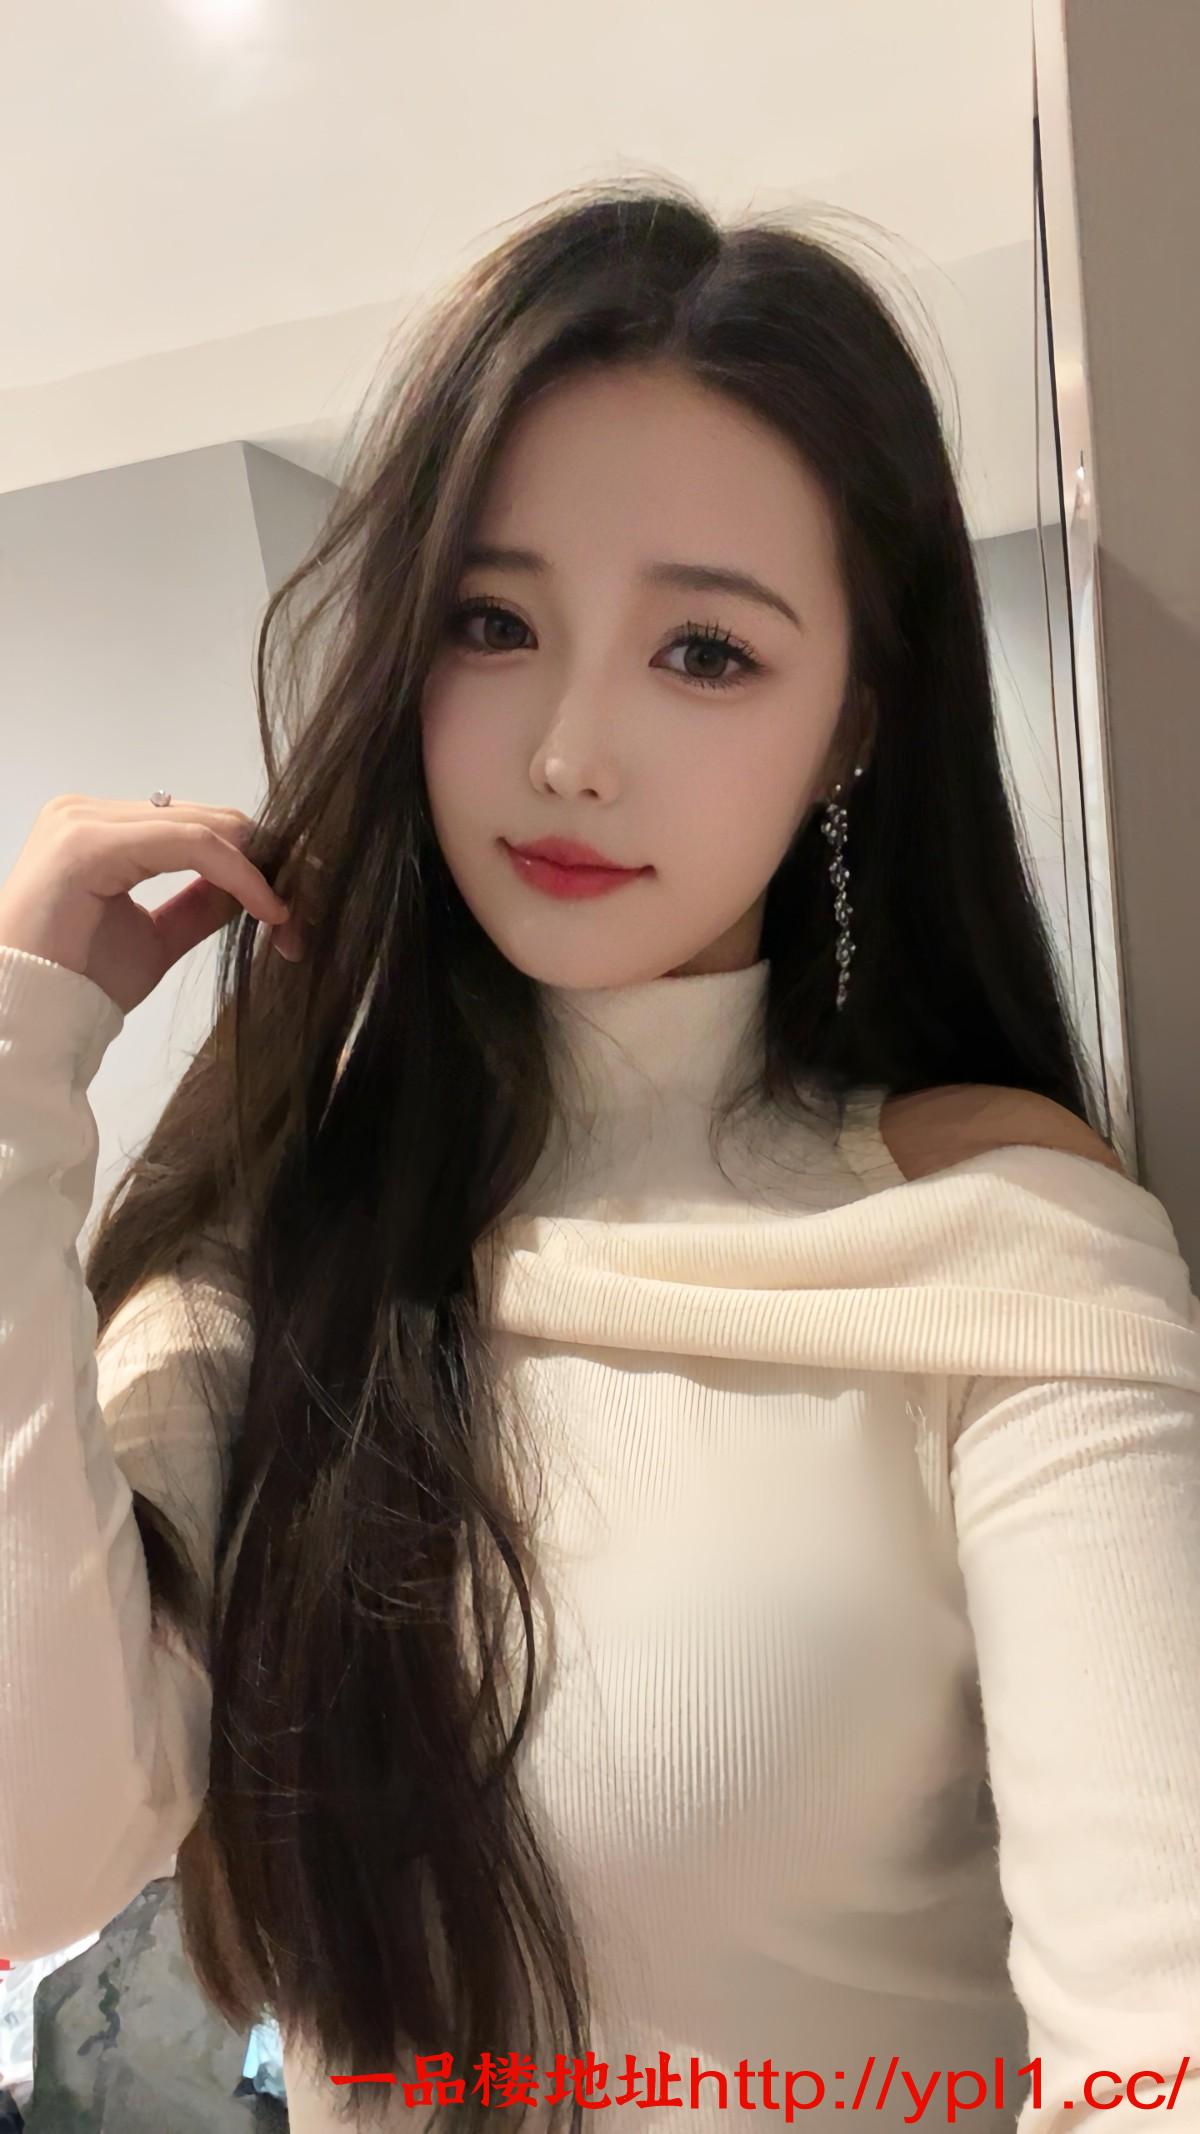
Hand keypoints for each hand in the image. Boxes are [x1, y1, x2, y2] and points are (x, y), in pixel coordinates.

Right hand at [0, 794, 303, 1015]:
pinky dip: (239, 875)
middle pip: (209, 819)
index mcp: (100, 828)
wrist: (27, 1014)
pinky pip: (191, 845)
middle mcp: (89, 812)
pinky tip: (268, 909)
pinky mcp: (89, 842)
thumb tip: (256, 888)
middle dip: (268, 864)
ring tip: (290, 919)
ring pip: (206, 827)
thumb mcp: (156, 937)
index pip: (197, 825)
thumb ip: (200, 903)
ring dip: (260, 872)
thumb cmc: (79, 982)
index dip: (256, 862)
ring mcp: (85, 820)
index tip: (295, 911)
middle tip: (306, 917)